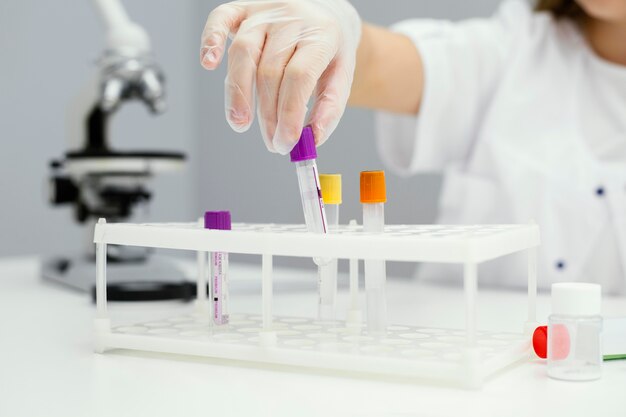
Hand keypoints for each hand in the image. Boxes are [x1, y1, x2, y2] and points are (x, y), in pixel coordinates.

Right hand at [200, 0, 360, 153]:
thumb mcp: (340, 76)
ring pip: (243, 51)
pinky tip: (208, 63)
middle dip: (268, 114)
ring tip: (240, 123)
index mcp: (321, 35)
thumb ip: (329, 109)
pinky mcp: (242, 8)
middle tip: (271, 142)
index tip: (285, 143)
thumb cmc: (327, 49)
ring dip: (238, 92)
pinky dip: (210, 40)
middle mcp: (292, 18)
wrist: (324, 12)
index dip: (289, 114)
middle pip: (270, 71)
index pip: (299, 77)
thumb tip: (312, 139)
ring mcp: (265, 11)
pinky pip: (221, 19)